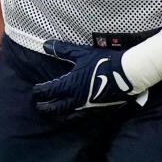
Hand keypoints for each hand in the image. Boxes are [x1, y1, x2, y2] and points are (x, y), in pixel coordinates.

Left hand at [33, 41, 148, 116]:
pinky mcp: (96, 110)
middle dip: (45, 107)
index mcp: (69, 85)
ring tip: (53, 115)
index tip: (35, 91)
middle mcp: (75, 99)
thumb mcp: (82, 54)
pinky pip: (81, 116)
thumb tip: (45, 45)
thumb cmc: (103, 62)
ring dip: (57, 115)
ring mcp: (86, 106)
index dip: (40, 91)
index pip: (48, 91)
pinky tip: (73, 115)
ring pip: (67, 115)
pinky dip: (73, 117)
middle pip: (55, 107)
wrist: (126, 74)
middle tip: (38, 106)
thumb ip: (62, 50)